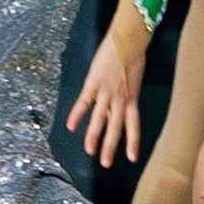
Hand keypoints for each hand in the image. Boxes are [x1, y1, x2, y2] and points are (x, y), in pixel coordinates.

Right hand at [66, 27, 142, 166]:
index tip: (131, 158)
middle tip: (105, 164)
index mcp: (132, 99)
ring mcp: (106, 93)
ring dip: (93, 137)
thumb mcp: (133, 79)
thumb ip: (124, 95)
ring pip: (99, 120)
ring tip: (89, 151)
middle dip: (110, 147)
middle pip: (115, 128)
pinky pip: (84, 103)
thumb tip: (116, 107)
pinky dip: (77, 114)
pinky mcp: (93, 84)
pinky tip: (70, 126)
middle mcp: (120, 100)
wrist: (128, 40)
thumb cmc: (133, 55)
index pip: (133, 126)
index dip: (132, 143)